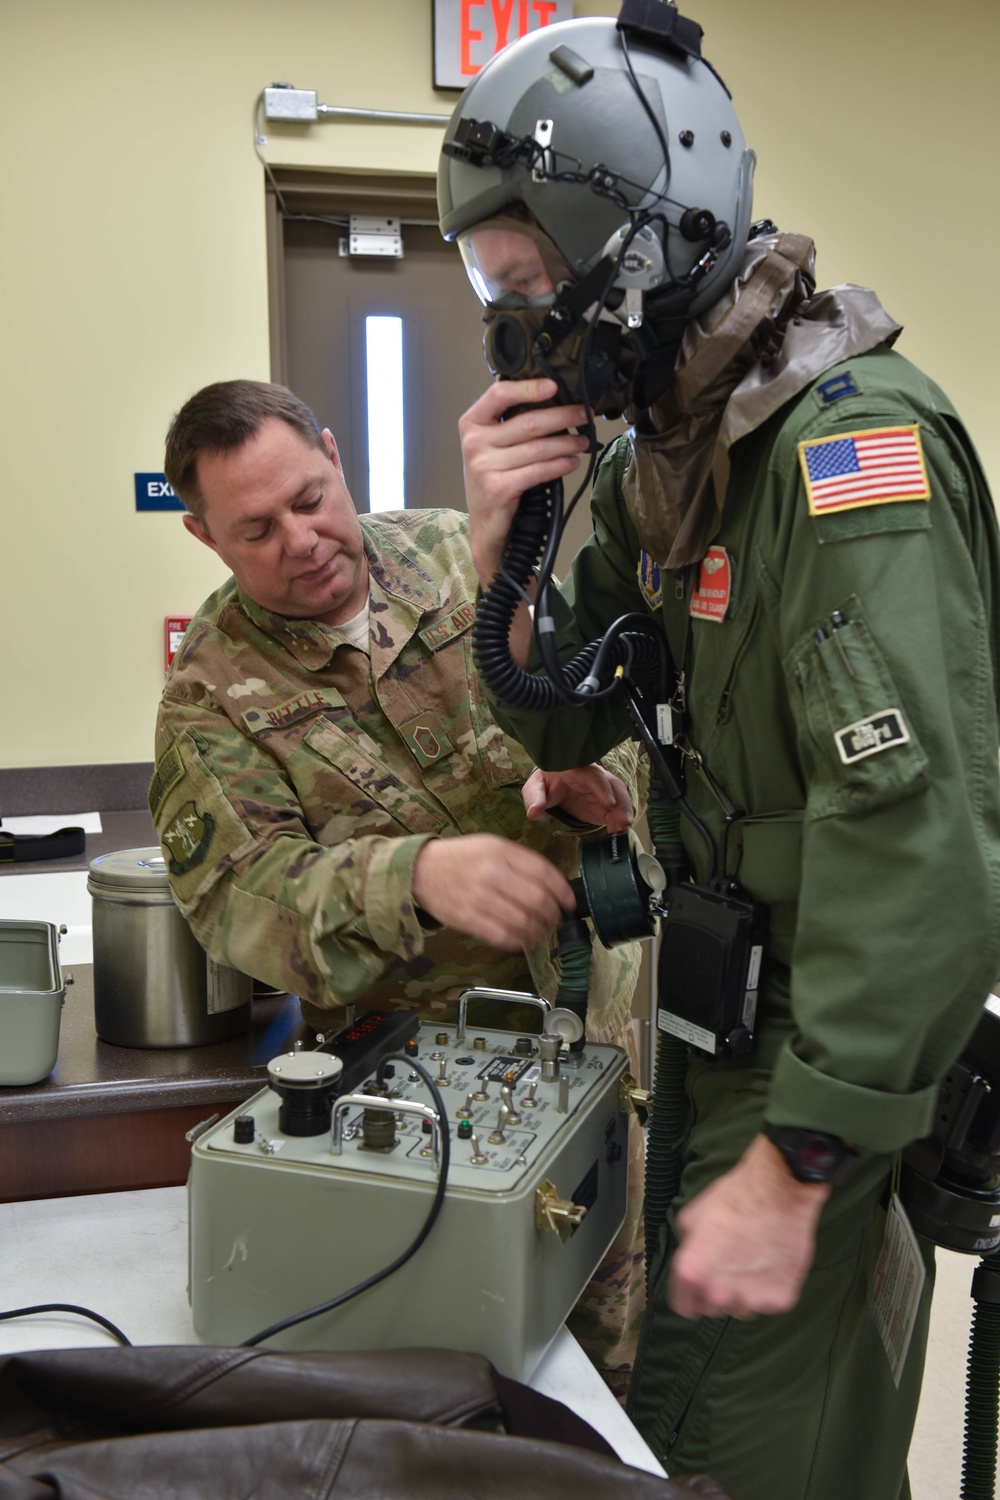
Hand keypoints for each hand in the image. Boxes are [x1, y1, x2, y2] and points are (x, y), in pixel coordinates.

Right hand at [412, 834, 575, 950]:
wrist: (419, 870)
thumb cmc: (460, 858)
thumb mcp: (491, 845)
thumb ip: (520, 861)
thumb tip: (552, 885)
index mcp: (500, 851)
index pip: (544, 873)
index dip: (563, 891)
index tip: (570, 903)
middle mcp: (491, 873)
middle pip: (537, 900)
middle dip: (554, 915)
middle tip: (556, 920)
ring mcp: (478, 897)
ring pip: (523, 922)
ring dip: (539, 931)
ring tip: (542, 932)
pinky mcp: (466, 918)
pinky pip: (502, 936)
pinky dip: (519, 941)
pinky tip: (523, 940)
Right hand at [459, 378, 589, 589]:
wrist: (486, 526)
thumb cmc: (494, 480)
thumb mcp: (493, 447)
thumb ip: (512, 425)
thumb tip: (556, 404)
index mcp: (471, 424)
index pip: (499, 394)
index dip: (529, 388)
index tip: (554, 386)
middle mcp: (474, 443)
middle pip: (528, 421)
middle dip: (563, 416)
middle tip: (584, 414)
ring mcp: (484, 466)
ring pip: (538, 447)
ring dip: (567, 443)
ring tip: (583, 441)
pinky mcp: (498, 487)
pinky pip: (539, 470)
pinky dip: (560, 465)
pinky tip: (573, 462)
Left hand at [523, 765, 633, 832]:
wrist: (555, 782)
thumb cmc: (547, 781)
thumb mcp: (536, 787)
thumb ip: (535, 798)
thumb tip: (534, 813)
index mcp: (576, 768)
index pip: (592, 774)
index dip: (602, 787)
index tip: (609, 803)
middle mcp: (595, 776)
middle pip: (613, 784)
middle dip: (621, 802)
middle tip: (623, 821)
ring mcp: (603, 789)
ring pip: (620, 796)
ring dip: (624, 812)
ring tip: (623, 829)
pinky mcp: (607, 803)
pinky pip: (618, 809)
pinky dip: (621, 821)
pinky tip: (619, 833)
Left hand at [667, 1133, 830, 1320]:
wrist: (779, 1190)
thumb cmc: (733, 1198)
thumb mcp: (691, 1217)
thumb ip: (685, 1249)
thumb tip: (687, 1261)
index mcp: (692, 1273)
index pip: (683, 1307)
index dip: (689, 1293)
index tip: (698, 1283)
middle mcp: (719, 1293)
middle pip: (711, 1308)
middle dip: (715, 1290)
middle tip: (729, 1262)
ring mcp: (751, 1300)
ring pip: (740, 1307)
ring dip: (742, 1291)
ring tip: (751, 1259)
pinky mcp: (779, 1300)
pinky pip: (767, 1302)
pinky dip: (768, 1288)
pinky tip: (770, 1261)